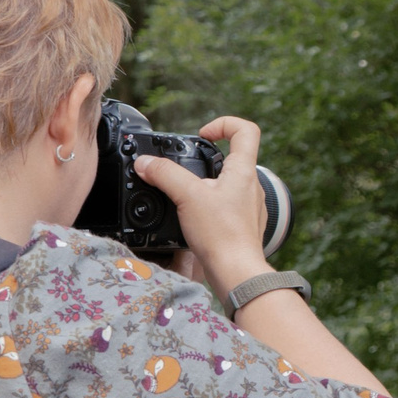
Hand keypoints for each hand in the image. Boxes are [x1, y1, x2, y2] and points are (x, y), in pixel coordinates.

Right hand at [133, 117, 274, 289]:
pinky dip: (210, 207)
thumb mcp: (187, 197)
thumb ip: (165, 175)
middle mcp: (252, 187)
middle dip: (208, 159)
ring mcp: (250, 208)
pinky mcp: (243, 226)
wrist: (237, 274)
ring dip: (207, 184)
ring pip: (230, 184)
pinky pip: (228, 207)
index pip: (246, 130)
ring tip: (186, 195)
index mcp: (243, 171)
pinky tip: (194, 218)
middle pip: (235, 158)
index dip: (224, 124)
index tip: (203, 134)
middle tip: (188, 168)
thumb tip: (145, 163)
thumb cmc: (222, 236)